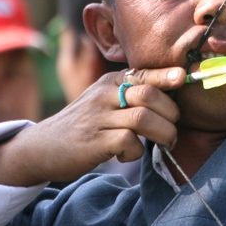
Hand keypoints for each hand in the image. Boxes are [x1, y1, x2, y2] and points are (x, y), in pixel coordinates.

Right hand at [0, 67, 184, 190]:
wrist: (41, 147)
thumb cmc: (83, 124)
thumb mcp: (103, 100)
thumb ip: (130, 93)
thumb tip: (172, 93)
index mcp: (110, 81)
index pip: (144, 72)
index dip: (167, 75)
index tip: (185, 76)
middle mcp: (104, 94)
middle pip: (151, 95)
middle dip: (171, 114)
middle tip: (173, 130)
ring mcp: (98, 117)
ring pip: (144, 118)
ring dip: (163, 133)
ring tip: (164, 142)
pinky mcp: (93, 141)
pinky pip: (129, 141)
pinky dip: (137, 150)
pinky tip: (129, 153)